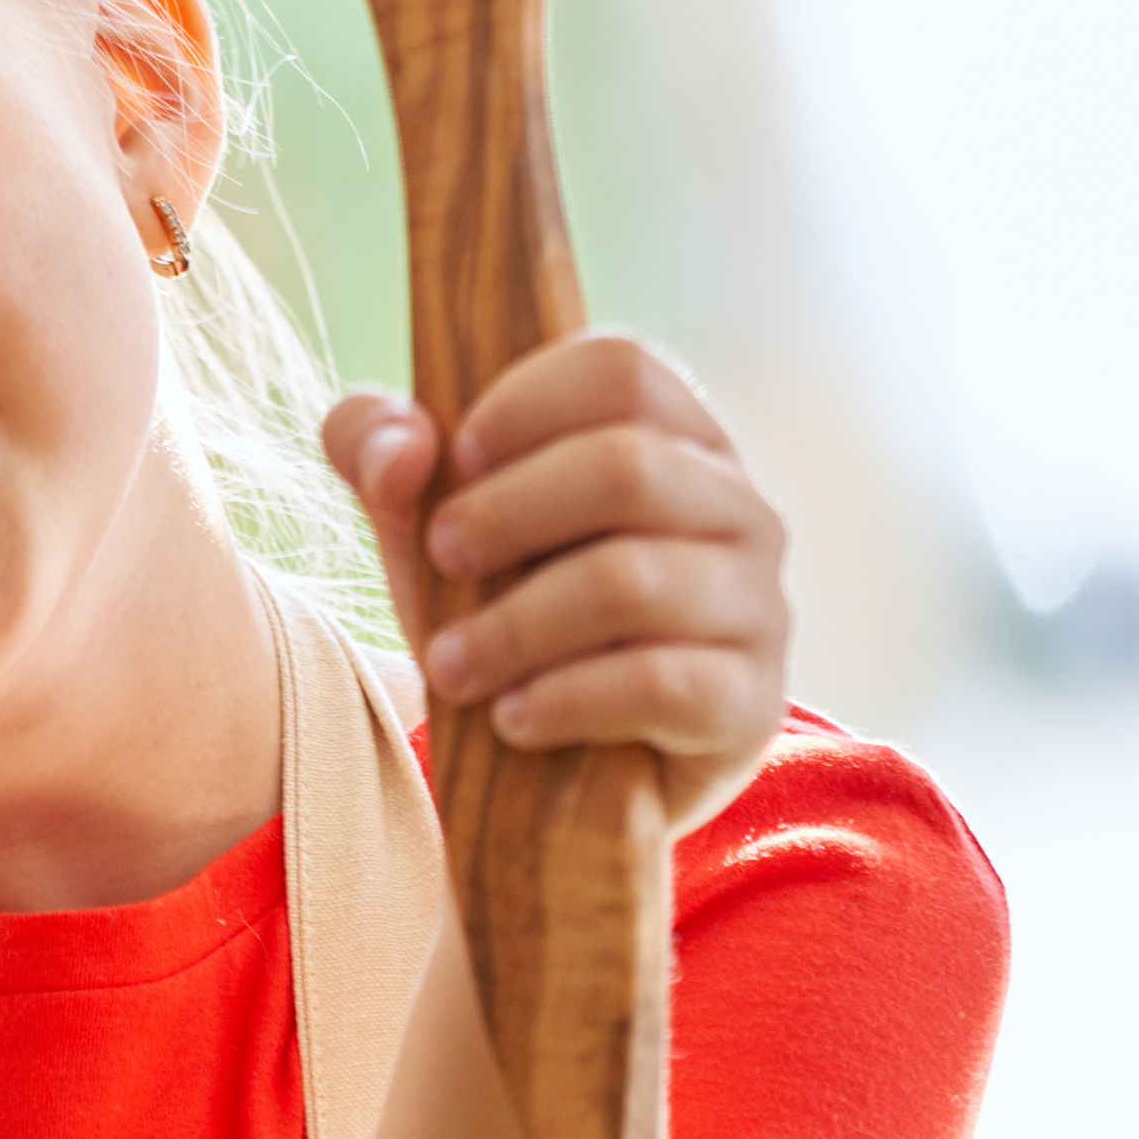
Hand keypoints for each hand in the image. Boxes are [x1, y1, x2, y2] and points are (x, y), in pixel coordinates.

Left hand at [326, 330, 794, 836]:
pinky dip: (564, 700)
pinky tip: (513, 717)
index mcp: (675, 437)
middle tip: (441, 558)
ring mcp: (758, 605)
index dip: (522, 404)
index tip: (452, 463)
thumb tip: (401, 448)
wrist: (564, 770)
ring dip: (513, 626)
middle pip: (626, 466)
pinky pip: (659, 683)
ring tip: (450, 666)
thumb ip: (379, 448)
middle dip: (506, 514)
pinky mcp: (750, 703)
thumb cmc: (505, 606)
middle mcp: (739, 508)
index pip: (622, 368)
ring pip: (631, 581)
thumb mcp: (425, 521)